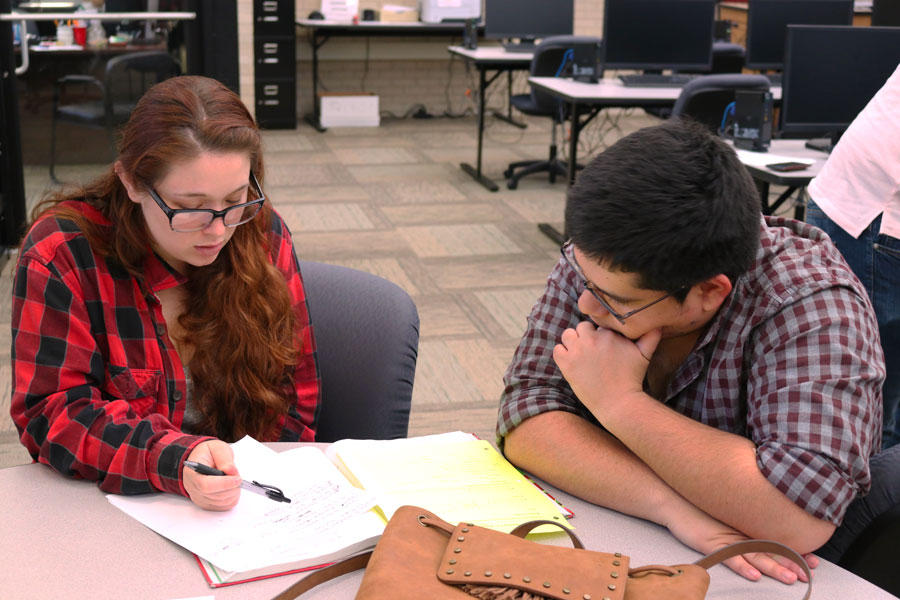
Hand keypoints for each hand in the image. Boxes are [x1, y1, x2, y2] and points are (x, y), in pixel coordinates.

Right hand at [183, 440, 241, 510]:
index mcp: (191, 472)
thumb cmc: (208, 453)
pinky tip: (232, 488)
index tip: (237, 478)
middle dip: (232, 488)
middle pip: (215, 496)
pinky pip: (223, 507)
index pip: (205, 485)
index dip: (224, 484)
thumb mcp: (217, 448)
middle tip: (239, 478)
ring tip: (235, 481)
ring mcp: (199, 498)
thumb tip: (232, 471)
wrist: (201, 460)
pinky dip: (232, 498)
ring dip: (233, 493)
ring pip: (221, 502)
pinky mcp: (206, 503)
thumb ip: (224, 459)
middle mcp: (192, 488)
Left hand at [553, 322, 661, 418]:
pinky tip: (571, 363)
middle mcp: (592, 339)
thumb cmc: (632, 379)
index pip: (600, 326)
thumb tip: (658, 325)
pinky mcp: (567, 363)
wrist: (618, 403)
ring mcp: (578, 350)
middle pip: (583, 327)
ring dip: (572, 343)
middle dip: (586, 337)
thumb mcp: (644, 356)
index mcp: (609, 335)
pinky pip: (557, 349)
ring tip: (580, 355)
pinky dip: (562, 354)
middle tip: (591, 352)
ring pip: (568, 335)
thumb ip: (650, 338)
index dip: (601, 336)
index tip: (604, 348)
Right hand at [666, 501, 816, 583]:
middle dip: (791, 562)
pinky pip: (729, 557)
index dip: (794, 551)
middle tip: (809, 572)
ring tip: (791, 577)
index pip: (775, 539)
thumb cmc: (697, 505)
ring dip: (773, 567)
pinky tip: (753, 574)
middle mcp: (739, 531)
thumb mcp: (725, 511)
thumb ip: (744, 517)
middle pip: (769, 548)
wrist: (673, 498)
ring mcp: (725, 537)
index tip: (813, 560)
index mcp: (745, 525)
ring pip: (754, 554)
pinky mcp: (710, 543)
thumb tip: (762, 520)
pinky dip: (741, 566)